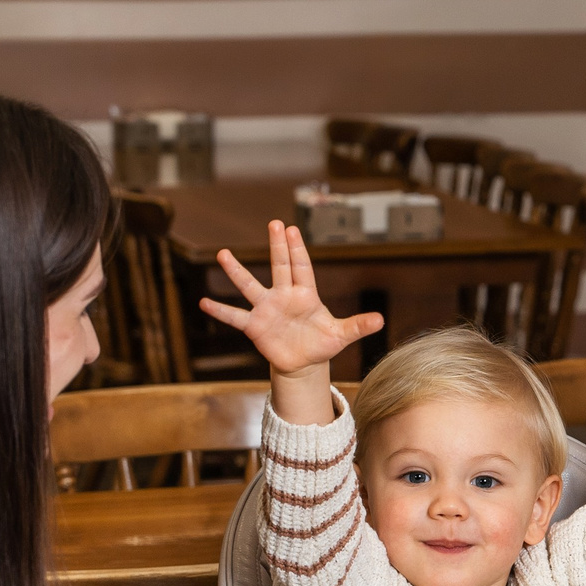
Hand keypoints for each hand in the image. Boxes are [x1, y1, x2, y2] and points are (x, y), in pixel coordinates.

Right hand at [201, 221, 381, 381]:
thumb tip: (381, 320)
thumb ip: (358, 325)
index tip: (291, 229)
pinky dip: (220, 311)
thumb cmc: (321, 344)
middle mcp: (283, 296)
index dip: (297, 249)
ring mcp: (267, 309)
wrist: (303, 363)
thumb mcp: (342, 335)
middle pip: (279, 267)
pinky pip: (235, 317)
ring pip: (250, 287)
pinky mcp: (255, 327)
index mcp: (305, 295)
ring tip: (223, 254)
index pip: (302, 267)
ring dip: (237, 272)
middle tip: (273, 223)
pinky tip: (204, 303)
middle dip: (277, 246)